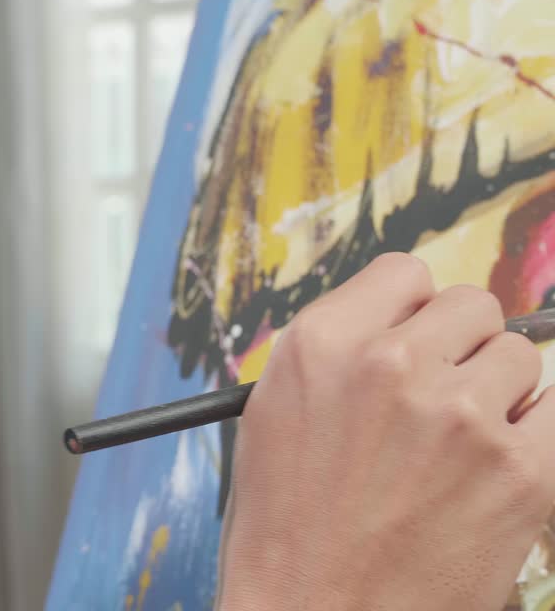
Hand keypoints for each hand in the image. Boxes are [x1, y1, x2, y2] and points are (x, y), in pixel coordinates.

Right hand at [215, 253, 554, 610]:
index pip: (405, 274)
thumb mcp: (274, 415)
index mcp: (321, 345)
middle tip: (439, 400)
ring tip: (459, 447)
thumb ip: (338, 354)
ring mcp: (461, 414)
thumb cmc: (286, 528)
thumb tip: (404, 322)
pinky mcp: (520, 471)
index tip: (413, 345)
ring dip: (500, 392)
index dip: (412, 311)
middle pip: (472, 306)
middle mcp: (390, 364)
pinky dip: (535, 433)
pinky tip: (494, 469)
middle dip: (461, 347)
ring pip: (521, 356)